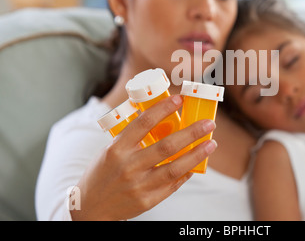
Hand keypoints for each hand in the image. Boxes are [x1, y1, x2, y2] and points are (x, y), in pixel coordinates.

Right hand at [70, 94, 216, 220]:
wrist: (90, 208)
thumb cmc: (103, 173)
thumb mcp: (111, 150)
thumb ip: (134, 138)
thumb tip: (163, 120)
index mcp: (117, 149)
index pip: (143, 123)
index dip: (163, 109)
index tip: (180, 99)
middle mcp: (129, 166)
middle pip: (166, 146)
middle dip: (191, 133)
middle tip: (209, 124)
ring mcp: (139, 185)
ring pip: (175, 168)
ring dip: (196, 154)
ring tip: (211, 144)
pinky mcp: (147, 200)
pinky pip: (172, 184)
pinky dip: (186, 172)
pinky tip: (196, 164)